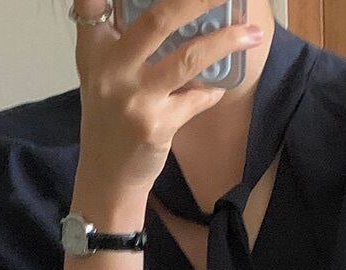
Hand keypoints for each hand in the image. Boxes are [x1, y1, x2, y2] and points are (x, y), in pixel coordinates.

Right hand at [71, 0, 263, 194]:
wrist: (107, 176)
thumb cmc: (110, 119)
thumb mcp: (102, 73)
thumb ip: (121, 40)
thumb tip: (178, 12)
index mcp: (96, 49)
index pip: (93, 2)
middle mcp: (111, 69)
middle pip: (159, 18)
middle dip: (198, 0)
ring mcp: (135, 98)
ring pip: (188, 58)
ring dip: (226, 41)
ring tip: (252, 34)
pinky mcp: (156, 125)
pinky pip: (197, 99)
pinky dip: (212, 91)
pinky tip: (219, 87)